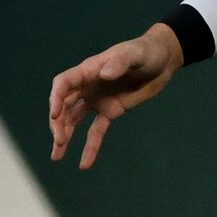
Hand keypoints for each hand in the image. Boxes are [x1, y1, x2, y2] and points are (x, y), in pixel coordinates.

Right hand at [46, 24, 184, 169]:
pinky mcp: (110, 112)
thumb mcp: (135, 54)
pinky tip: (84, 164)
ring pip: (74, 120)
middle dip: (58, 123)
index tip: (55, 115)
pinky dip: (90, 147)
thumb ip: (119, 62)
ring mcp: (97, 100)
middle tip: (59, 142)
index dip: (56, 98)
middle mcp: (88, 86)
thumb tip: (104, 74)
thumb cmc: (146, 51)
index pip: (64, 84)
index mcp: (89, 70)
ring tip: (57, 156)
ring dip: (65, 136)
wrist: (161, 61)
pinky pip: (96, 131)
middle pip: (64, 105)